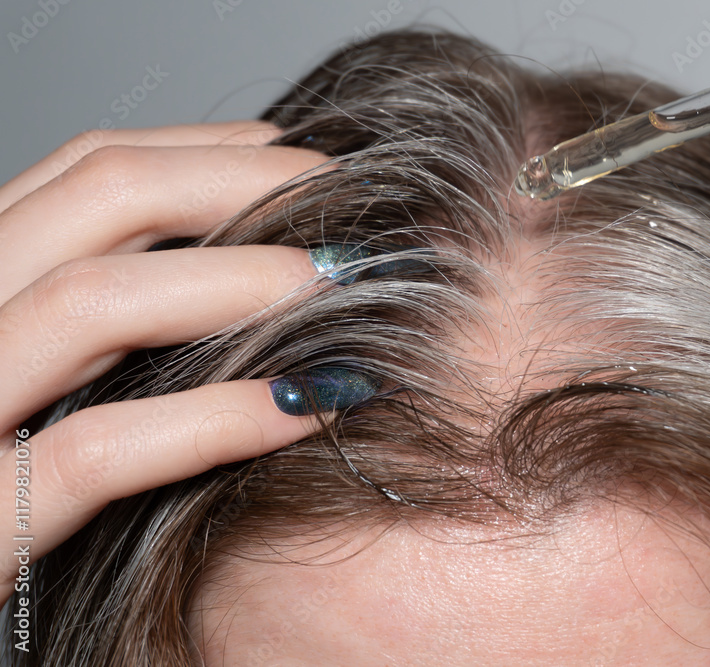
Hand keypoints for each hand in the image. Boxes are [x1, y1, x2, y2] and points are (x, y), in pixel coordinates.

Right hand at [0, 121, 330, 604]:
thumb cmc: (21, 476)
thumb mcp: (53, 364)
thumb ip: (121, 309)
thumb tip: (258, 253)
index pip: (88, 167)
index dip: (212, 151)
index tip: (308, 164)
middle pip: (101, 197)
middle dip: (245, 186)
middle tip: (350, 209)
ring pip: (94, 303)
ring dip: (239, 282)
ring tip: (340, 286)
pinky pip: (97, 454)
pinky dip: (213, 420)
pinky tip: (306, 406)